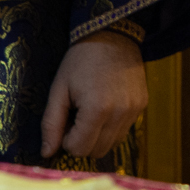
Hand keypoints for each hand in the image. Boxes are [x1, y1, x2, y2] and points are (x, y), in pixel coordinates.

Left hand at [41, 29, 146, 158]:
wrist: (112, 35)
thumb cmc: (80, 61)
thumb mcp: (59, 89)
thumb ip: (51, 124)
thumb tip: (47, 153)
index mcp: (97, 110)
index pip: (79, 149)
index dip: (67, 140)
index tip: (67, 120)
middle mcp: (120, 114)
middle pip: (97, 151)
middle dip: (83, 141)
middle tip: (77, 118)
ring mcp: (134, 110)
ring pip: (113, 144)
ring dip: (98, 136)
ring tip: (91, 112)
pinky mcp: (142, 105)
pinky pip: (124, 131)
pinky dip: (112, 127)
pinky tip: (106, 107)